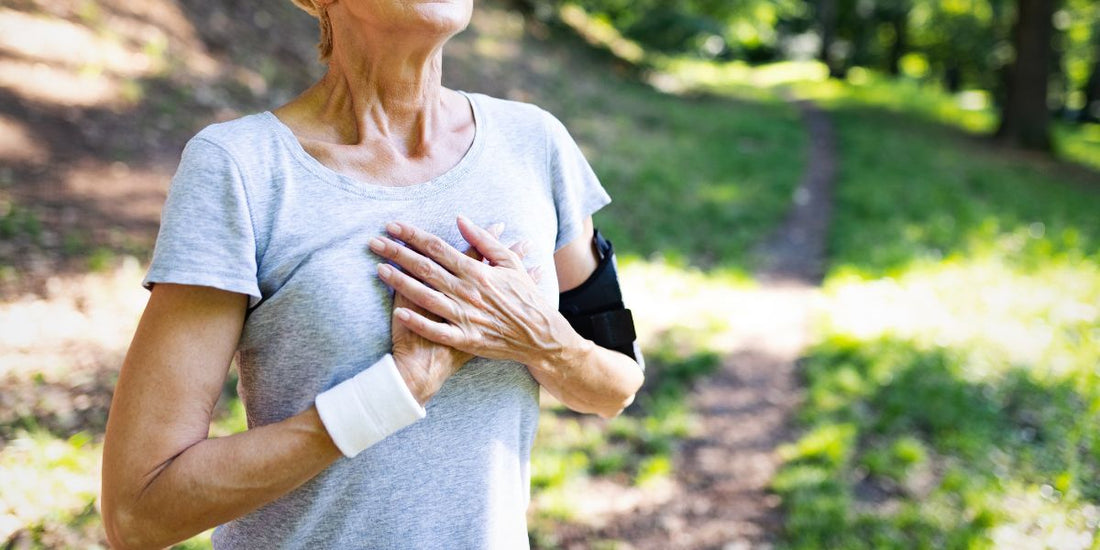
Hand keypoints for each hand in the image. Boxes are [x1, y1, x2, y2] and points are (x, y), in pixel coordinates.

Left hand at [381, 222, 532, 403]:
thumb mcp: (510, 263)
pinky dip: (418, 322)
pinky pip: (438, 330)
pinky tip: (398, 313)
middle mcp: (469, 292)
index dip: (414, 236)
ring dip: (401, 282)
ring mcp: (467, 316)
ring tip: (379, 269)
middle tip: (375, 242)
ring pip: (427, 296)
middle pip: (426, 268)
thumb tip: (460, 219)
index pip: (439, 248)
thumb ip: (484, 241)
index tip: (393, 226)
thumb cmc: (525, 297)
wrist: (541, 336)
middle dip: (399, 253)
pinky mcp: (467, 339)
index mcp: (478, 272)